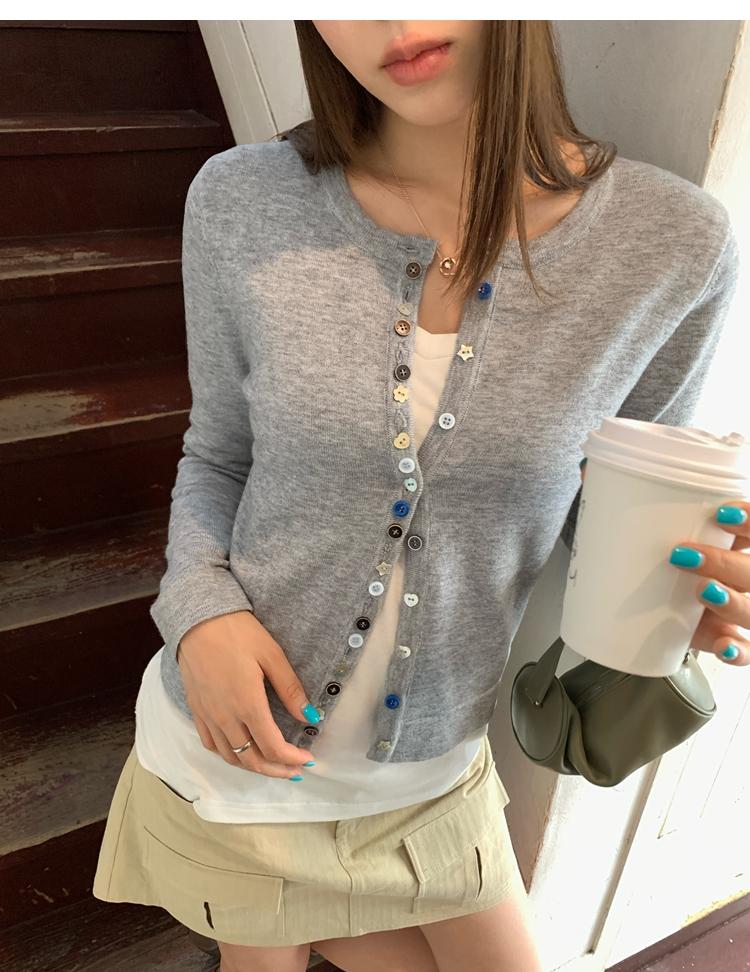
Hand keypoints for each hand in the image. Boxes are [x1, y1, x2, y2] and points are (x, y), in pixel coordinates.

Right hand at [177, 610, 319, 777]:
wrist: (198, 619)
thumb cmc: (237, 632)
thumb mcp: (272, 655)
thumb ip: (290, 689)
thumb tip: (311, 716)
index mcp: (247, 704)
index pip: (273, 747)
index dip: (292, 759)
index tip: (308, 758)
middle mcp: (225, 716)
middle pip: (251, 759)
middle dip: (276, 770)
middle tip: (295, 771)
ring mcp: (208, 715)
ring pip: (230, 756)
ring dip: (253, 766)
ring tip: (272, 765)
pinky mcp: (196, 709)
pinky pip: (211, 744)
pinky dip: (228, 755)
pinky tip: (241, 750)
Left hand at [580, 462, 749, 666]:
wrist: (650, 601)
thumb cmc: (659, 552)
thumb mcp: (645, 525)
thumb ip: (623, 494)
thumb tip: (587, 469)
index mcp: (732, 539)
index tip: (721, 513)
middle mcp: (741, 573)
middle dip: (726, 562)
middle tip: (683, 556)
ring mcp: (737, 608)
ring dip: (733, 603)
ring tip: (701, 592)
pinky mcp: (722, 639)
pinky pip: (745, 651)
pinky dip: (738, 650)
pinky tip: (724, 645)